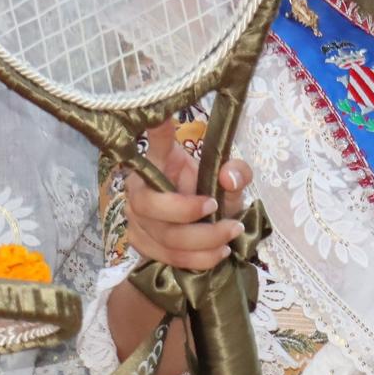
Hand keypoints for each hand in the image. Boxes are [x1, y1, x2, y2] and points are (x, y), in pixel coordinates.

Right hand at [122, 119, 253, 271]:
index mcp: (160, 161)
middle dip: (186, 211)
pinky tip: (219, 252)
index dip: (156, 132)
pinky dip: (198, 258)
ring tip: (231, 233)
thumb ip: (237, 172)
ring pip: (163, 236)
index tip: (162, 116)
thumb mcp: (229, 181)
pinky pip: (168, 257)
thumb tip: (228, 177)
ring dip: (203, 239)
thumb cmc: (211, 195)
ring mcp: (136, 219)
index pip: (154, 142)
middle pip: (149, 204)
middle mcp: (139, 188)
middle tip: (216, 207)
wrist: (202, 230)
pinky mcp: (142, 245)